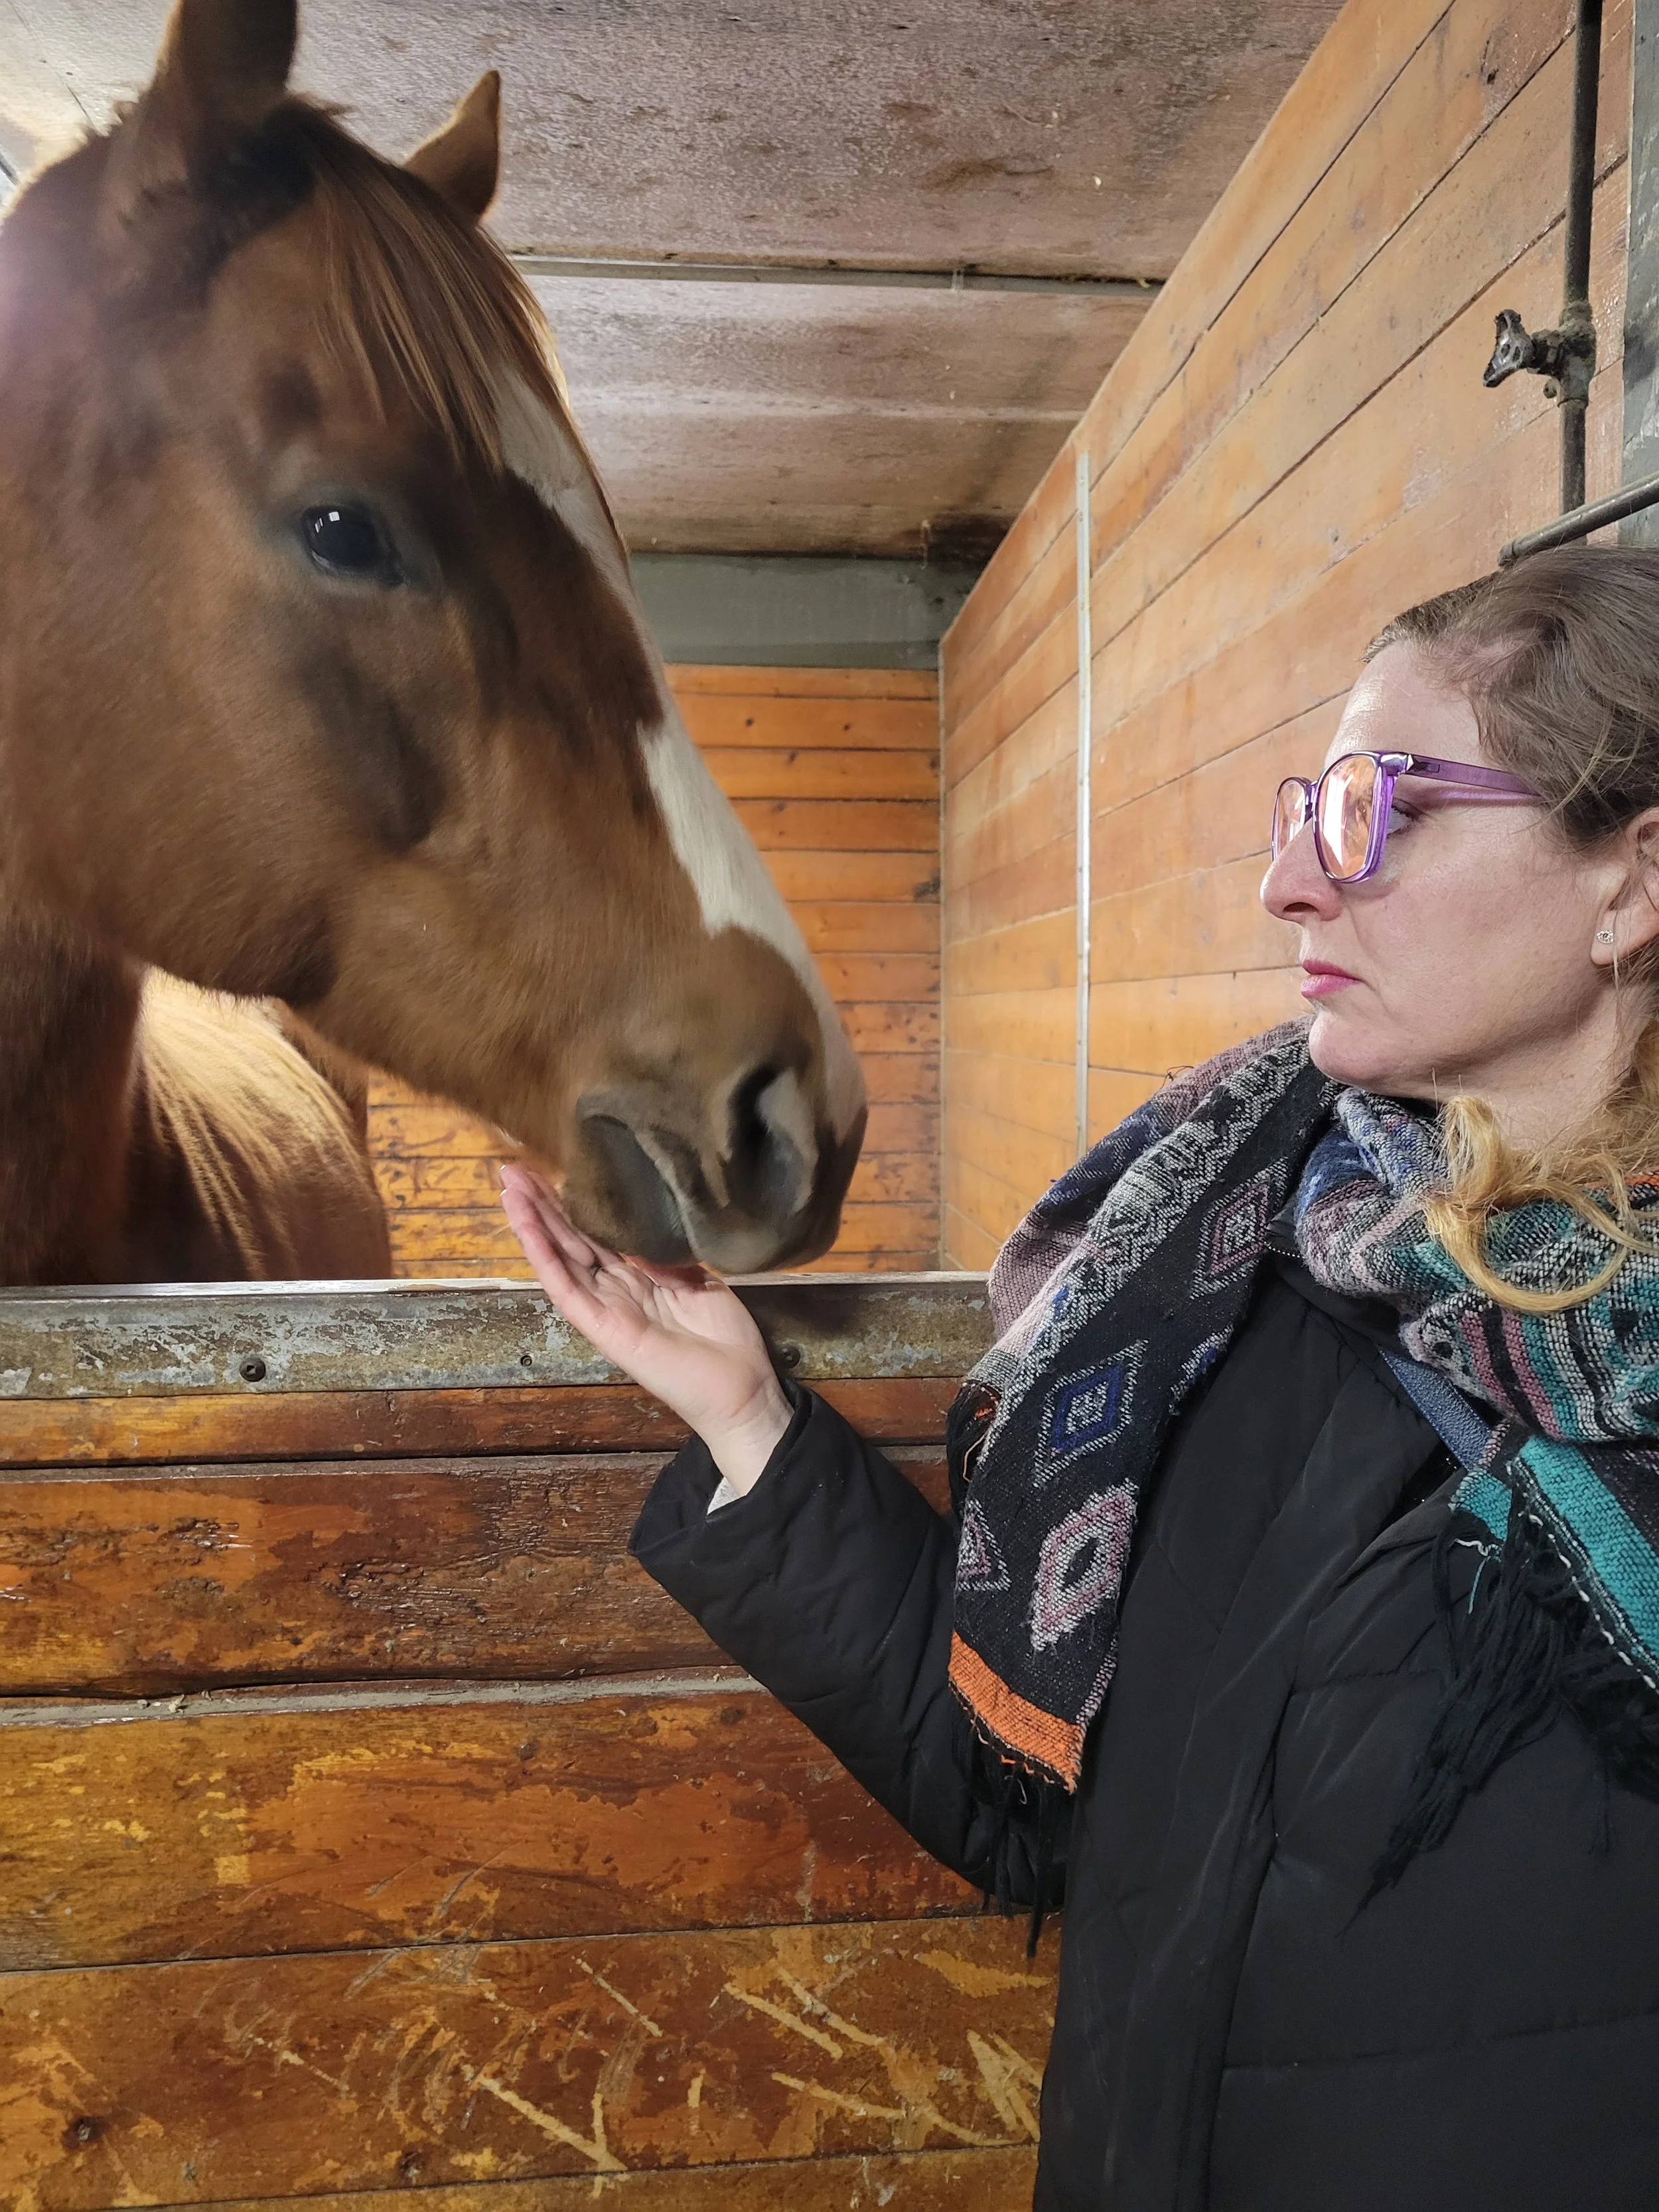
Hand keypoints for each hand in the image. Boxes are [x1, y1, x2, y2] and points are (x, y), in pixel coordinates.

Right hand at [500, 1164, 792, 1493]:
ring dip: (533, 1225)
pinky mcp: (604, 1330)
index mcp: (638, 1280)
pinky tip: (528, 1232)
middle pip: (571, 1241)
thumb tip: (638, 1222)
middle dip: (541, 1206)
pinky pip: (568, 1291)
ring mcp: (606, 1311)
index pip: (595, 1235)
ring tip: (508, 1190)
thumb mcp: (697, 1281)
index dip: (571, 1205)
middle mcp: (616, 1292)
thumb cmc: (725, 1339)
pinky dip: (546, 1260)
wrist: (741, 1387)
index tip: (548, 1173)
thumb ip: (662, 1256)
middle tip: (511, 1170)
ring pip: (561, 1260)